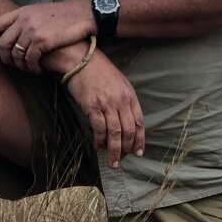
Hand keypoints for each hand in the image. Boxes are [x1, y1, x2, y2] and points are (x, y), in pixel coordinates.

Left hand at [0, 0, 94, 71]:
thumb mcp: (40, 11)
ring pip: (16, 54)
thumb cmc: (64, 16)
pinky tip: (38, 69)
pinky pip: (29, 60)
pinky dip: (32, 67)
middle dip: (5, 58)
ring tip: (29, 69)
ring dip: (21, 66)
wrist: (84, 14)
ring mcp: (32, 29)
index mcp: (22, 11)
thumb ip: (25, 20)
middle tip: (12, 65)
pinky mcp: (42, 40)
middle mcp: (24, 19)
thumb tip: (14, 34)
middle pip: (3, 43)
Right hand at [63, 53, 144, 169]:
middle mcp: (121, 101)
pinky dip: (99, 140)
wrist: (81, 60)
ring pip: (115, 134)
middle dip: (126, 149)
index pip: (139, 123)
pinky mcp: (92, 106)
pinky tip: (98, 146)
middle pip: (128, 131)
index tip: (137, 152)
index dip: (139, 140)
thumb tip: (124, 122)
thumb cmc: (99, 72)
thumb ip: (124, 101)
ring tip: (111, 161)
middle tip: (120, 160)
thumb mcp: (119, 84)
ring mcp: (107, 104)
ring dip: (114, 150)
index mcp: (130, 96)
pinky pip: (99, 128)